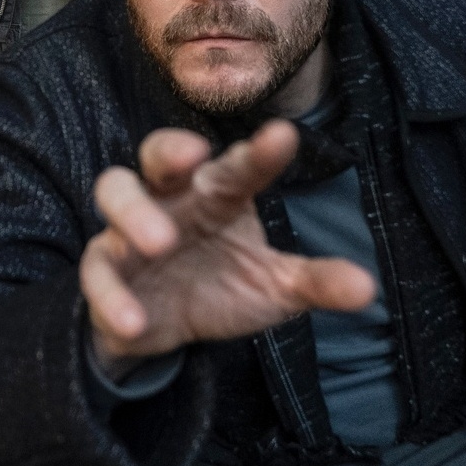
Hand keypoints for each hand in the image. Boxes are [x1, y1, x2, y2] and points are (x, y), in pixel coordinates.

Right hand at [82, 123, 375, 371]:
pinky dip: (112, 295)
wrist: (159, 329)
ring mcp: (130, 230)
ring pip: (114, 192)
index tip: (283, 136)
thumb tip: (368, 290)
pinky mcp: (104, 272)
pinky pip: (97, 273)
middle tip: (192, 157)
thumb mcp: (274, 288)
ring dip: (134, 212)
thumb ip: (314, 282)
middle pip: (158, 154)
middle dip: (171, 149)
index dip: (260, 152)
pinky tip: (134, 319)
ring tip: (160, 242)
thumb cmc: (220, 286)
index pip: (239, 165)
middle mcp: (171, 200)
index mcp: (217, 193)